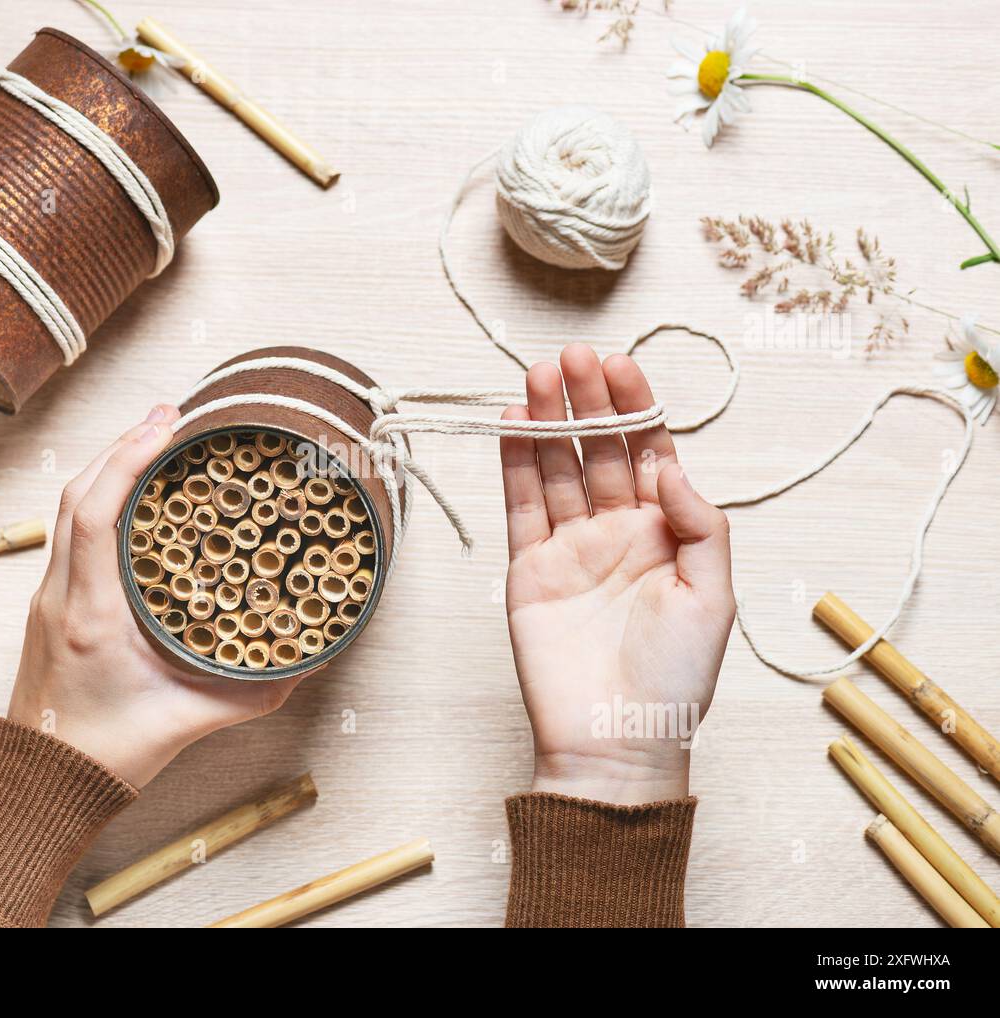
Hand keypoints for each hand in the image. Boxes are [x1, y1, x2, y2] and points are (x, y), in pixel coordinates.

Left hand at [8, 405, 308, 787]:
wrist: (42, 780)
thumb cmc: (108, 752)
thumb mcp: (189, 721)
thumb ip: (252, 693)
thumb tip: (309, 663)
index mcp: (90, 615)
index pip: (94, 515)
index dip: (127, 460)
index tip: (166, 427)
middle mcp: (61, 595)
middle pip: (76, 494)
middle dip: (122, 444)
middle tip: (172, 414)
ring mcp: (51, 596)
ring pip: (69, 508)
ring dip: (109, 465)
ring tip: (156, 437)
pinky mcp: (54, 603)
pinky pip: (71, 530)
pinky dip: (101, 495)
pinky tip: (134, 492)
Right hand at [499, 345, 734, 804]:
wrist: (616, 740)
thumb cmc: (676, 679)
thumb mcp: (715, 597)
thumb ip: (700, 523)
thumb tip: (668, 464)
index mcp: (666, 534)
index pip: (649, 453)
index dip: (636, 407)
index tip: (621, 365)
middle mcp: (617, 531)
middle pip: (598, 450)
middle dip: (588, 401)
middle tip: (572, 356)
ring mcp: (570, 547)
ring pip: (556, 468)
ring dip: (548, 420)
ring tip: (539, 374)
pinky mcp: (529, 568)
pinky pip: (521, 506)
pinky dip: (516, 463)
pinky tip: (515, 422)